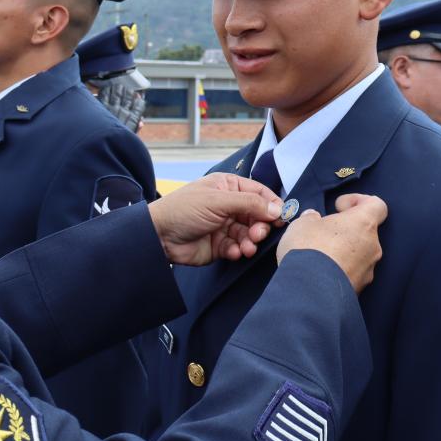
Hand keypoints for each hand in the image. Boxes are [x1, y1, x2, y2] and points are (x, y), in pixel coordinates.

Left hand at [149, 173, 282, 265]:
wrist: (158, 235)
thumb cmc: (183, 209)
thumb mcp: (218, 201)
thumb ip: (249, 203)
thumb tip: (277, 208)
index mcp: (228, 187)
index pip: (259, 193)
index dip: (272, 204)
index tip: (283, 217)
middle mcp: (228, 205)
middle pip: (258, 215)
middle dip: (261, 226)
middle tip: (258, 234)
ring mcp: (224, 225)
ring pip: (249, 234)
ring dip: (251, 241)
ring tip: (247, 247)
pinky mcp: (220, 245)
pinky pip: (238, 248)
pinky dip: (239, 251)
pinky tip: (234, 252)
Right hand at [277, 193, 386, 292]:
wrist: (308, 290)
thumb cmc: (308, 249)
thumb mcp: (301, 224)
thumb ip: (311, 218)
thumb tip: (313, 219)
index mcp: (363, 223)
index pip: (377, 205)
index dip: (360, 201)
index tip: (339, 207)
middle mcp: (372, 245)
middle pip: (365, 232)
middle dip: (345, 231)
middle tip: (323, 233)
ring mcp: (368, 269)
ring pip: (359, 254)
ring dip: (343, 251)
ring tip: (319, 256)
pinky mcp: (360, 287)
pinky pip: (352, 272)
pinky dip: (340, 269)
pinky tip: (320, 272)